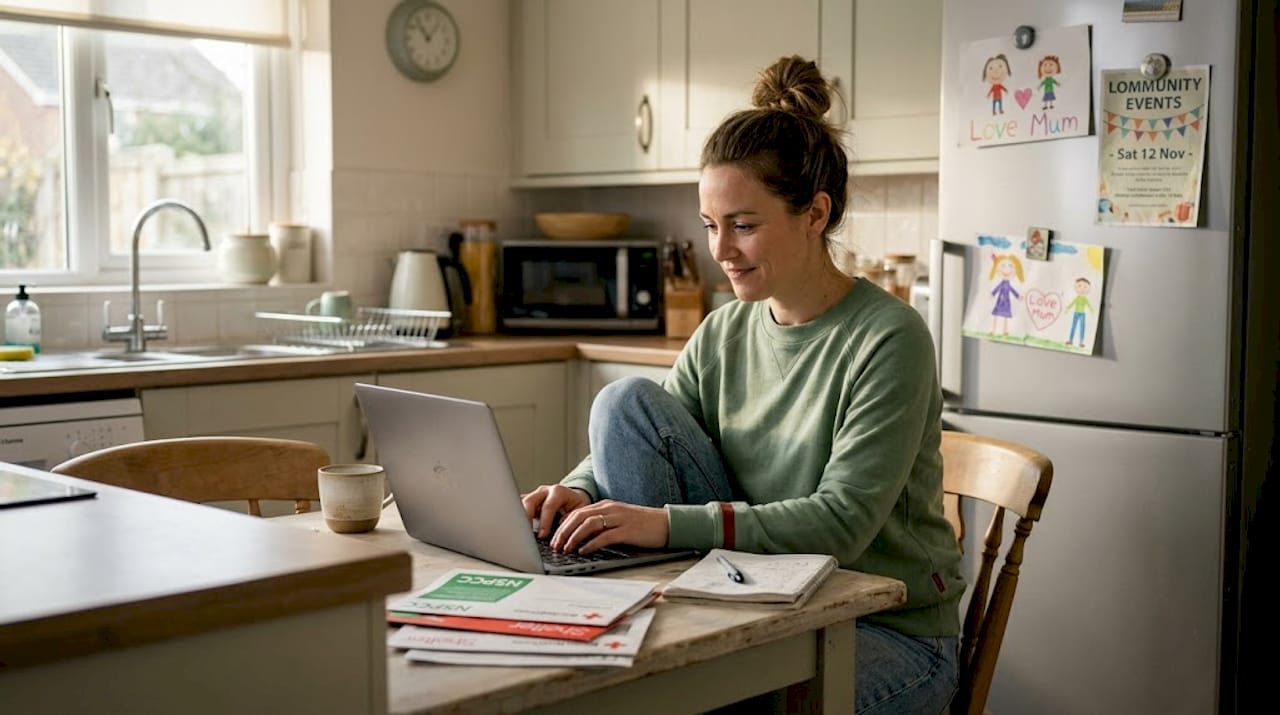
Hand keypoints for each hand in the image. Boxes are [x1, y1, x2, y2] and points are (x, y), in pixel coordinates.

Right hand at [522, 484, 590, 538]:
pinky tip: (515, 528)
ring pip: (521, 503)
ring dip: (519, 518)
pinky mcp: (528, 502)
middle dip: (526, 518)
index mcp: (558, 491)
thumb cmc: (577, 506)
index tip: (543, 535)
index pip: (548, 506)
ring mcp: (534, 495)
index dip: (545, 521)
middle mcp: (544, 491)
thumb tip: (563, 526)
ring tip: (519, 533)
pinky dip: (516, 517)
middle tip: (525, 534)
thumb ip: (572, 517)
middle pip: (530, 501)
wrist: (573, 498)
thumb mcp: (580, 510)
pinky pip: (518, 507)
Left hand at [550, 500, 669, 554]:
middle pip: (579, 516)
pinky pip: (605, 536)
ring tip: (566, 549)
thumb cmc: (642, 525)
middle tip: (555, 546)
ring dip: (574, 537)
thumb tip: (580, 537)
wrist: (666, 524)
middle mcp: (610, 509)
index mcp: (606, 505)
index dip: (563, 525)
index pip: (577, 512)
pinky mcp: (627, 531)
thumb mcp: (618, 521)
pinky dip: (591, 544)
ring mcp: (619, 519)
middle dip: (563, 531)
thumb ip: (601, 525)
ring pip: (588, 524)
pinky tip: (584, 551)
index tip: (553, 538)